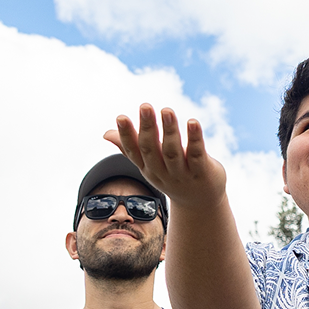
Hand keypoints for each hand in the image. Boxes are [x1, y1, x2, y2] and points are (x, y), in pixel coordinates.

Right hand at [104, 104, 228, 206]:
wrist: (199, 203)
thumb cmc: (172, 175)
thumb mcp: (149, 164)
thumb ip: (130, 148)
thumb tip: (106, 133)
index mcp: (147, 167)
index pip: (134, 151)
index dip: (127, 135)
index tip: (121, 117)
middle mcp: (161, 171)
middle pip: (151, 149)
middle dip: (148, 127)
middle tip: (145, 105)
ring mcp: (181, 174)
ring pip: (173, 152)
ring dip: (169, 131)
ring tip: (167, 110)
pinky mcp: (202, 172)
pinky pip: (197, 154)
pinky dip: (195, 138)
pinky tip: (193, 122)